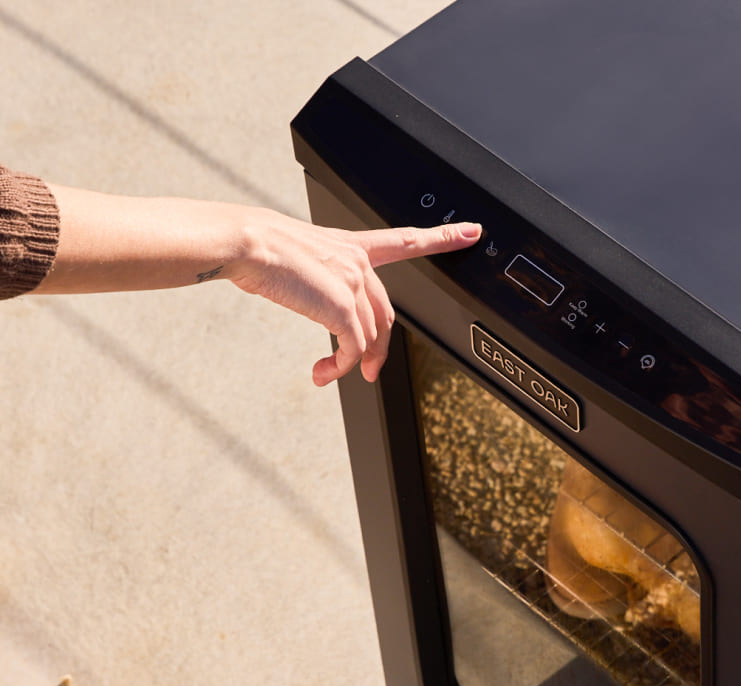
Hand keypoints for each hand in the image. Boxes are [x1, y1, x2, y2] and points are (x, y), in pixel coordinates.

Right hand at [229, 214, 481, 383]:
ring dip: (352, 363)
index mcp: (351, 246)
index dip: (442, 238)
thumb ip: (321, 278)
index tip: (470, 232)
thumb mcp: (298, 256)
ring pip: (369, 335)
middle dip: (379, 348)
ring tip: (331, 373)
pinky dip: (341, 367)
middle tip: (369, 371)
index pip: (405, 240)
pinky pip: (352, 348)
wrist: (247, 243)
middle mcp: (358, 262)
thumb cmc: (261, 248)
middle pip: (385, 314)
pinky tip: (324, 372)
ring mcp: (354, 283)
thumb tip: (320, 305)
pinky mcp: (343, 307)